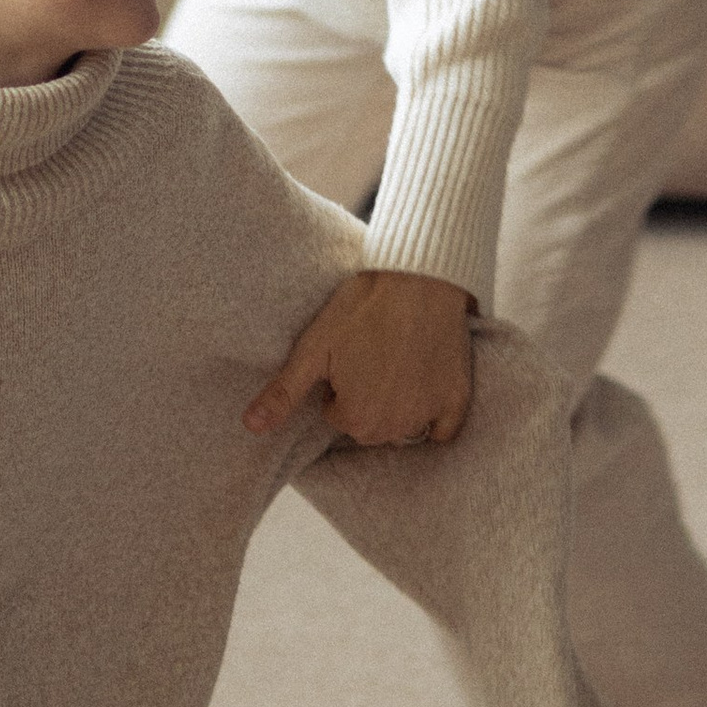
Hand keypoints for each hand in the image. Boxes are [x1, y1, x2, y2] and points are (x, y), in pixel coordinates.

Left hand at [244, 268, 473, 445]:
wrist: (419, 277)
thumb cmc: (362, 308)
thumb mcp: (313, 348)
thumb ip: (283, 394)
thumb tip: (250, 427)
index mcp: (357, 419)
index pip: (338, 415)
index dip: (340, 383)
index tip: (348, 354)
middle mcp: (395, 428)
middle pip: (370, 426)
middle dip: (366, 398)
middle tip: (370, 354)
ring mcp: (429, 414)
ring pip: (403, 426)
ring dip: (397, 405)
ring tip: (395, 360)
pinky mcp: (456, 400)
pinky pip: (442, 430)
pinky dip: (434, 416)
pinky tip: (425, 385)